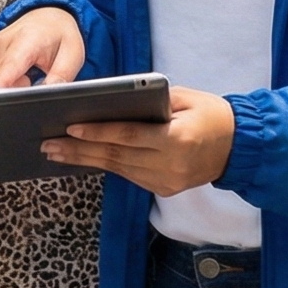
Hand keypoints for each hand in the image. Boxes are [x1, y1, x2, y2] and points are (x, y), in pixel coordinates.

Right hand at [0, 8, 84, 88]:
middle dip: (18, 92)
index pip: (7, 68)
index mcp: (25, 40)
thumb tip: (48, 95)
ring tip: (27, 73)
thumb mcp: (72, 55)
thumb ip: (61, 77)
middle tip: (36, 79)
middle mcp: (0, 42)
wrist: (45, 19)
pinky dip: (2, 84)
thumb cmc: (58, 37)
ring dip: (11, 87)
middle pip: (1, 83)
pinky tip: (15, 73)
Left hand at [43, 84, 236, 196]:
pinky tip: (84, 158)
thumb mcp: (185, 98)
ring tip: (57, 152)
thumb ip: (151, 101)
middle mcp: (171, 164)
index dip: (98, 132)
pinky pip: (129, 176)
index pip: (129, 136)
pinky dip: (106, 165)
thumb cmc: (211, 114)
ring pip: (118, 169)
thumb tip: (111, 102)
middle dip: (79, 150)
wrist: (239, 147)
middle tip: (48, 144)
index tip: (70, 127)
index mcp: (177, 138)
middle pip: (116, 156)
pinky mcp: (164, 189)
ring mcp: (167, 181)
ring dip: (86, 160)